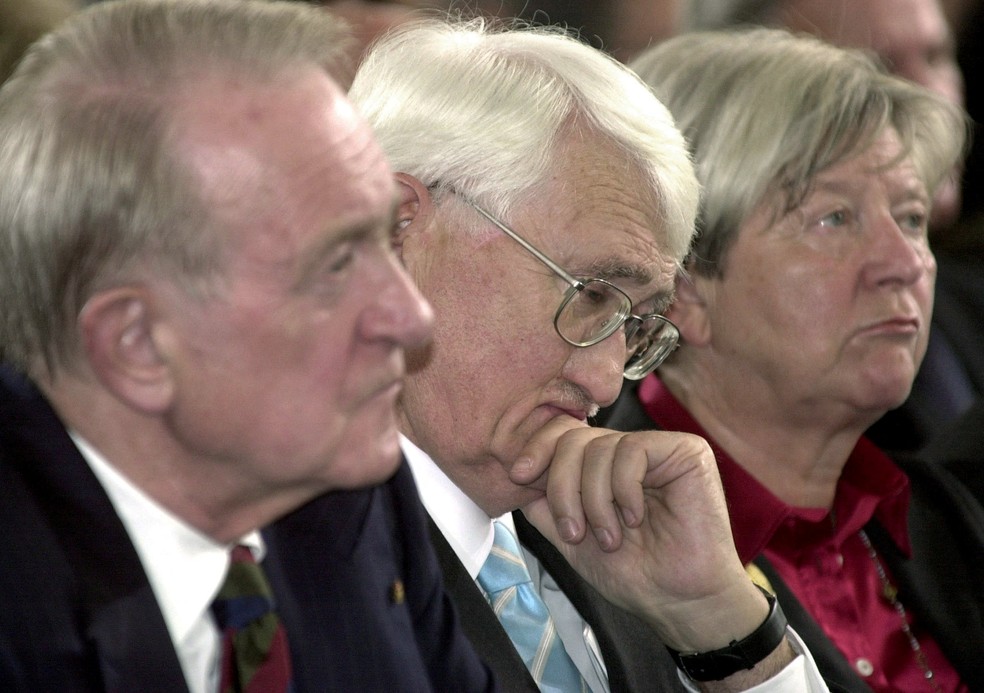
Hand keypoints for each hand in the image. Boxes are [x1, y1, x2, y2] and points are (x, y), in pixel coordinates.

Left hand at [512, 416, 769, 652]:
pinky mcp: (686, 452)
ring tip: (610, 537)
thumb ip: (544, 503)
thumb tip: (517, 471)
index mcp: (603, 465)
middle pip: (574, 438)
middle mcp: (628, 450)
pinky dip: (623, 491)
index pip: (563, 433)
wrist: (679, 602)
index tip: (519, 474)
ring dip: (595, 501)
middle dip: (562, 486)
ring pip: (599, 448)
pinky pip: (632, 451)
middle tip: (574, 531)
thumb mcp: (570, 536)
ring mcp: (658, 449)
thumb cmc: (633, 573)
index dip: (537, 448)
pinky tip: (634, 518)